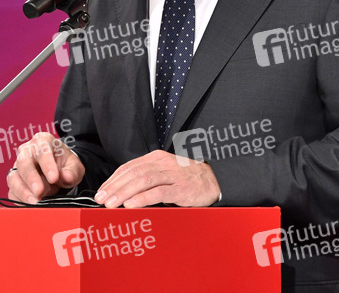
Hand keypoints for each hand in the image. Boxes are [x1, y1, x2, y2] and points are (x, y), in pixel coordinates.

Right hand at [7, 132, 84, 203]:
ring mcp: (18, 167)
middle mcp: (27, 152)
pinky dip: (19, 199)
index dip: (48, 165)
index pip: (43, 151)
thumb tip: (66, 177)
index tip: (54, 178)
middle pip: (24, 163)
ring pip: (14, 178)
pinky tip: (29, 205)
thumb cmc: (65, 165)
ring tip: (35, 202)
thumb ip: (72, 171)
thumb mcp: (74, 166)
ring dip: (24, 191)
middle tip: (40, 192)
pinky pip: (12, 191)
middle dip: (32, 179)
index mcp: (43, 141)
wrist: (58, 171)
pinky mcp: (14, 181)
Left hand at [94, 149, 220, 207]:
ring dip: (124, 192)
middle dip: (114, 187)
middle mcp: (162, 163)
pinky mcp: (181, 187)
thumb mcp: (164, 173)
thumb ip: (147, 178)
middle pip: (133, 173)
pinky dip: (142, 198)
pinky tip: (131, 205)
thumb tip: (123, 191)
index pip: (129, 166)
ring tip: (111, 203)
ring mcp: (172, 174)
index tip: (101, 191)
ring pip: (142, 180)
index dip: (113, 179)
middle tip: (101, 199)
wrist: (214, 180)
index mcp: (156, 158)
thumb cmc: (186, 179)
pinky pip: (158, 192)